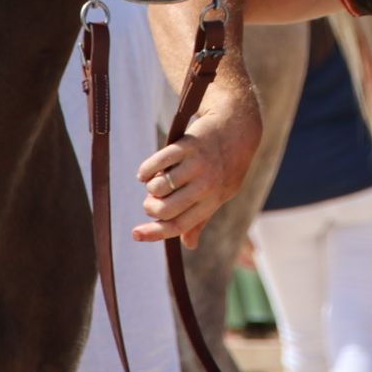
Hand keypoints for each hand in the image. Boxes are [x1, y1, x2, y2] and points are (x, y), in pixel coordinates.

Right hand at [131, 90, 261, 248]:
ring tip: (157, 181)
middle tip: (151, 200)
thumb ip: (203, 217)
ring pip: (158, 187)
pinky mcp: (187, 145)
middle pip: (165, 209)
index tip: (134, 234)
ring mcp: (197, 164)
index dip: (155, 233)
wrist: (237, 127)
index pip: (179, 225)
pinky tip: (145, 172)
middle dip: (150, 207)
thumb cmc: (227, 164)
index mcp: (214, 200)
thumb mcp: (222, 192)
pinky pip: (157, 163)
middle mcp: (207, 185)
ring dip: (151, 187)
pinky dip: (146, 170)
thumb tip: (189, 244)